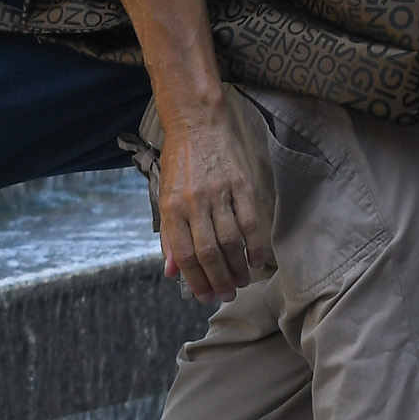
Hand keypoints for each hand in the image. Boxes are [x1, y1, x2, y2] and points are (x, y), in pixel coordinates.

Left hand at [156, 105, 267, 302]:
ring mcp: (219, 193)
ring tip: (240, 283)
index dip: (194, 279)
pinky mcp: (241, 184)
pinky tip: (255, 261)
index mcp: (172, 207)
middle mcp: (194, 202)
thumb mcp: (163, 196)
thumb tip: (170, 271)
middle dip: (217, 279)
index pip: (184, 253)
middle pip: (208, 251)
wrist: (196, 123)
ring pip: (230, 240)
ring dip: (236, 267)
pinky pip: (249, 220)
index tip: (203, 296)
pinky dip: (253, 244)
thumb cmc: (178, 163)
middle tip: (225, 296)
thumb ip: (168, 235)